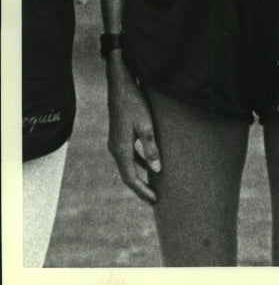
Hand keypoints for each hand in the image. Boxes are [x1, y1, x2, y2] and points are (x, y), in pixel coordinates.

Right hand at [105, 54, 160, 202]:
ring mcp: (115, 142)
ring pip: (127, 165)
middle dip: (141, 188)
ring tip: (152, 185)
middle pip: (128, 175)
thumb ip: (151, 148)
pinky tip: (148, 163)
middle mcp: (115, 148)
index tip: (155, 200)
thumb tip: (157, 170)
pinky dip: (138, 163)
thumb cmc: (134, 103)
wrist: (120, 84)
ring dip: (139, 176)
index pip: (130, 178)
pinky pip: (128, 155)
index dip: (142, 191)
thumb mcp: (146, 125)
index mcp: (120, 149)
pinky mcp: (119, 135)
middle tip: (154, 199)